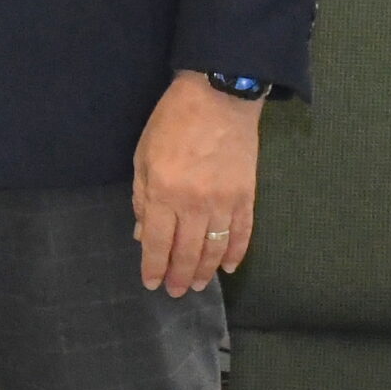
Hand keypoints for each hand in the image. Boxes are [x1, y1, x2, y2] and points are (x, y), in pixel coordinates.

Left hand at [132, 70, 262, 296]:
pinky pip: (242, 233)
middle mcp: (195, 205)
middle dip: (180, 276)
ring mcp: (224, 202)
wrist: (218, 98)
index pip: (158, 243)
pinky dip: (236, 253)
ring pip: (214, 248)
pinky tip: (228, 267)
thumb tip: (143, 234)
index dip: (154, 267)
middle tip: (177, 292)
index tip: (152, 284)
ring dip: (205, 270)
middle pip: (187, 252)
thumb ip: (143, 198)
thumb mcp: (143, 157)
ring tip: (198, 284)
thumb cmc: (172, 123)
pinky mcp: (247, 196)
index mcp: (164, 194)